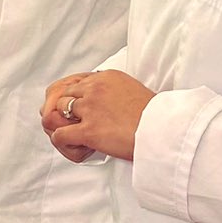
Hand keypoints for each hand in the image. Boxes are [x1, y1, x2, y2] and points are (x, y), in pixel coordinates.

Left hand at [40, 70, 154, 163]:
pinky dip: (64, 142)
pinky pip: (60, 135)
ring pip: (58, 113)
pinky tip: (77, 146)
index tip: (79, 109)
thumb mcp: (133, 90)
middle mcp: (95, 88)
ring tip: (76, 136)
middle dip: (67, 111)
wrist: (163, 131)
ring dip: (65, 125)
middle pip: (64, 96)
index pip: (76, 82)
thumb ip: (113, 90)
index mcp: (106, 76)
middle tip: (77, 124)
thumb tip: (105, 101)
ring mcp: (90, 108)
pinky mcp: (88, 130)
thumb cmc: (154, 116)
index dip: (75, 98)